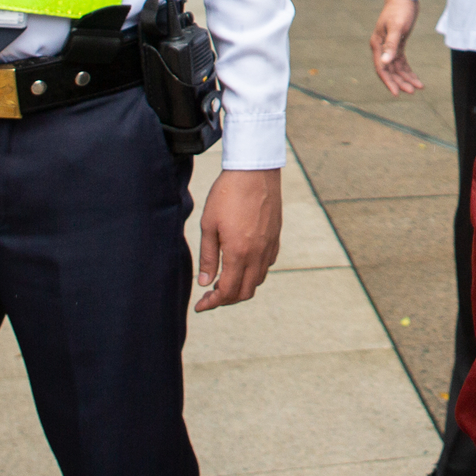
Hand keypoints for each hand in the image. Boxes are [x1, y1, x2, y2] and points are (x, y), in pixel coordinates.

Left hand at [196, 167, 282, 310]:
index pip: (227, 291)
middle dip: (226, 299)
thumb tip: (204, 282)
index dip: (212, 303)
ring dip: (240, 286)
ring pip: (257, 280)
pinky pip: (267, 264)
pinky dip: (253, 272)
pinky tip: (241, 262)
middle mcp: (257, 254)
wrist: (254, 170)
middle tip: (210, 294)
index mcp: (238, 253)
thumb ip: (208, 256)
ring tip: (224, 278)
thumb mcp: (208, 224)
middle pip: (245, 292)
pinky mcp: (276, 236)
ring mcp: (269, 246)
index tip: (200, 305)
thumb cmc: (227, 194)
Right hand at [370, 0, 423, 94]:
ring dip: (406, 78)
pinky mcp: (398, 44)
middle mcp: (381, 48)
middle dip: (400, 82)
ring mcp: (389, 46)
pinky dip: (408, 70)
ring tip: (418, 86)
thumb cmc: (400, 10)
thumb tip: (385, 62)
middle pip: (390, 70)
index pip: (382, 68)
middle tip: (412, 91)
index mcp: (377, 45)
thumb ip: (391, 45)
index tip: (396, 93)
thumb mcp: (396, 28)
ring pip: (396, 68)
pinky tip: (416, 78)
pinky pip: (402, 62)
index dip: (389, 82)